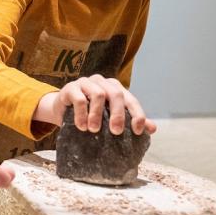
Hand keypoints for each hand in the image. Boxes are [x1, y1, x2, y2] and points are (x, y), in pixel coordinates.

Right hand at [38, 74, 156, 135]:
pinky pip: (79, 99)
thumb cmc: (90, 114)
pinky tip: (82, 127)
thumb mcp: (110, 118)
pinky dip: (82, 114)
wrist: (62, 110)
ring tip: (94, 130)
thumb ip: (130, 121)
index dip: (137, 114)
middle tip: (116, 132)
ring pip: (98, 94)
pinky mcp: (71, 88)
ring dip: (97, 114)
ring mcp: (86, 83)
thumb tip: (153, 129)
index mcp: (115, 88)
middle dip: (118, 114)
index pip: (131, 99)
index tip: (137, 131)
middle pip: (116, 94)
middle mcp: (102, 82)